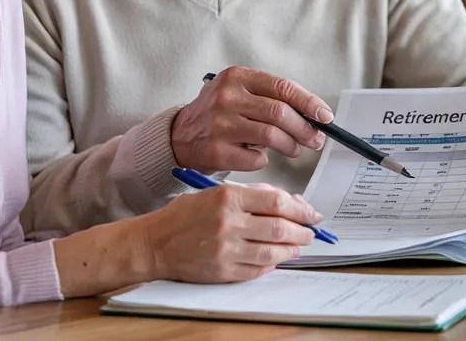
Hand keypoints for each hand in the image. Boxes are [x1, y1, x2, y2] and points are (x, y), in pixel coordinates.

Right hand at [139, 184, 321, 282]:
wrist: (154, 242)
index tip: (311, 213)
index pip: (276, 201)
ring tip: (297, 245)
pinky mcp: (222, 271)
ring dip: (291, 249)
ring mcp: (226, 250)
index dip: (300, 208)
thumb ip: (251, 196)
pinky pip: (257, 270)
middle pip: (279, 227)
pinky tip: (276, 258)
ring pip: (272, 251)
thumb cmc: (184, 215)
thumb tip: (287, 202)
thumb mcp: (215, 193)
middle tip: (310, 231)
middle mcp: (228, 223)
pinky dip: (272, 264)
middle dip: (302, 230)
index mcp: (227, 197)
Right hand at [171, 66, 333, 173]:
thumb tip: (312, 115)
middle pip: (280, 113)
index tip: (324, 115)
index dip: (308, 102)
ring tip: (295, 148)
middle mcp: (226, 97)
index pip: (282, 87)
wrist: (180, 136)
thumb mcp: (238, 92)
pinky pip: (256, 159)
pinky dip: (263, 160)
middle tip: (314, 138)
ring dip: (291, 145)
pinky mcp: (217, 151)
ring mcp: (220, 125)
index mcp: (236, 77)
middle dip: (304, 128)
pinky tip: (259, 156)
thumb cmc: (218, 113)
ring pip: (272, 136)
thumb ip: (270, 98)